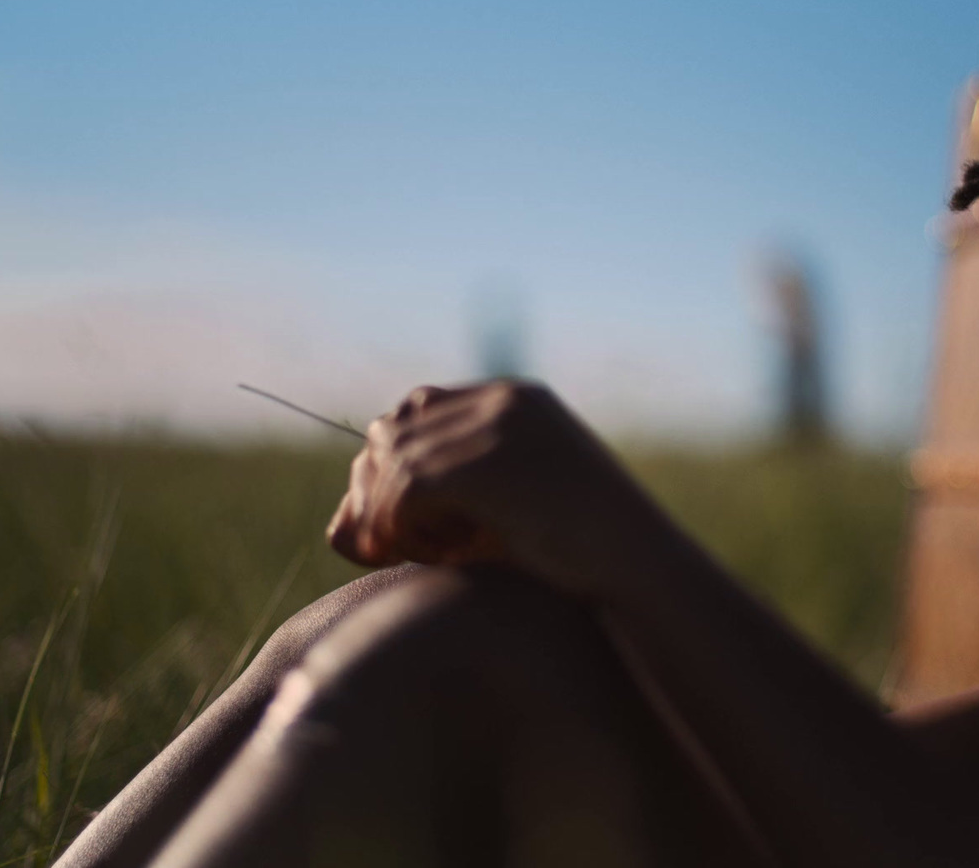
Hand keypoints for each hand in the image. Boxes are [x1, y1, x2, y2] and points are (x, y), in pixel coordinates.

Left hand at [325, 381, 664, 599]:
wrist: (643, 575)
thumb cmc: (581, 562)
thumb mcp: (497, 525)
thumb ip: (426, 513)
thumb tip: (335, 530)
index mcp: (518, 402)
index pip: (417, 409)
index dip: (392, 464)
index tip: (393, 524)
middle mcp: (504, 402)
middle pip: (394, 429)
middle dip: (376, 490)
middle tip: (386, 548)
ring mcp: (498, 428)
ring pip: (393, 462)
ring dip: (390, 516)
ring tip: (419, 558)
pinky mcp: (489, 464)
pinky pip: (406, 490)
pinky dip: (404, 528)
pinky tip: (438, 559)